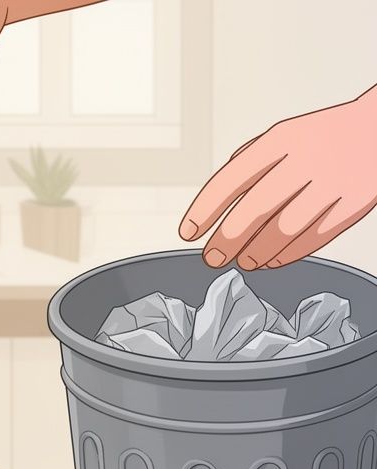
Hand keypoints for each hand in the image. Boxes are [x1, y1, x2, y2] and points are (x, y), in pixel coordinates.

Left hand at [179, 85, 376, 269]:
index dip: (204, 211)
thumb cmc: (324, 136)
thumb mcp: (283, 135)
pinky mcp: (353, 206)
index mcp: (281, 141)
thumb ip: (248, 162)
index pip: (231, 180)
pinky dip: (287, 256)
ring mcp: (332, 185)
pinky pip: (313, 239)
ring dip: (256, 253)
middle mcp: (305, 162)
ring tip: (243, 261)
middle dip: (226, 241)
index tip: (189, 232)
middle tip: (212, 257)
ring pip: (283, 231)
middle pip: (254, 211)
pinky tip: (270, 260)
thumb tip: (215, 200)